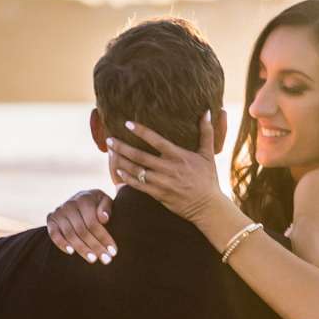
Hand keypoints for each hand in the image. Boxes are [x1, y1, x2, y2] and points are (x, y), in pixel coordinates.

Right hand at [46, 187, 114, 262]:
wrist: (80, 199)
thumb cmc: (96, 203)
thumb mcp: (104, 199)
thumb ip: (106, 206)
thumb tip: (104, 219)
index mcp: (84, 199)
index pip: (93, 222)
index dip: (103, 237)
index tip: (113, 251)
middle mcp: (69, 204)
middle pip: (82, 230)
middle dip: (95, 246)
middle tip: (106, 259)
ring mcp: (59, 212)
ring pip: (70, 234)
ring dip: (82, 249)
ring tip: (93, 259)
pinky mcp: (51, 219)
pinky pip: (54, 234)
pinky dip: (61, 244)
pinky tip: (71, 252)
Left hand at [107, 112, 229, 231]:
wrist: (207, 206)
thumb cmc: (207, 178)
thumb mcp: (208, 154)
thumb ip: (206, 132)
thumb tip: (208, 111)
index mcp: (178, 156)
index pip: (156, 140)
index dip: (141, 131)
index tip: (127, 123)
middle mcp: (168, 168)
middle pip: (139, 155)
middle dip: (122, 147)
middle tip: (110, 139)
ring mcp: (162, 182)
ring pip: (136, 170)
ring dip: (121, 161)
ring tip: (110, 152)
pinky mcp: (158, 194)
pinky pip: (138, 186)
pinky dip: (127, 178)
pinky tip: (117, 171)